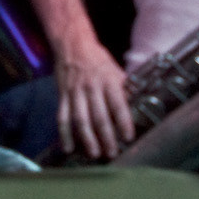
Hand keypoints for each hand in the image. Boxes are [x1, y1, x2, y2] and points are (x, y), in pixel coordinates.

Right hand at [55, 36, 135, 159]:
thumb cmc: (98, 60)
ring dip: (88, 139)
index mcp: (109, 81)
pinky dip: (64, 134)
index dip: (123, 122)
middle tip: (112, 153)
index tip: (128, 137)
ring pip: (81, 119)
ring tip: (95, 153)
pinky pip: (62, 117)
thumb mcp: (116, 71)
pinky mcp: (63, 95)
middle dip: (106, 137)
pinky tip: (68, 147)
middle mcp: (92, 87)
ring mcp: (75, 92)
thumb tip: (136, 107)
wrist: (73, 45)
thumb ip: (124, 89)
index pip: (118, 104)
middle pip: (99, 116)